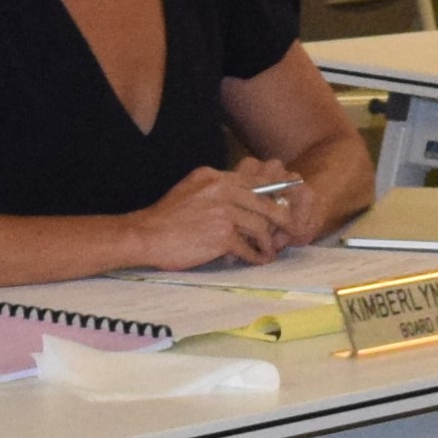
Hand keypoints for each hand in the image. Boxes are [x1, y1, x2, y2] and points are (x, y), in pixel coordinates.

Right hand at [121, 167, 298, 271]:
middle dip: (282, 218)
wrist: (146, 235)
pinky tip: (257, 260)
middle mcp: (222, 190)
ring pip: (260, 226)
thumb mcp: (190, 190)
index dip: (273, 195)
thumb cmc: (166, 218)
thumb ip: (216, 191)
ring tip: (269, 250)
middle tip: (291, 229)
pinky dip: (256, 256)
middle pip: (265, 202)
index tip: (282, 206)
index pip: (254, 182)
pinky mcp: (222, 236)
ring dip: (268, 242)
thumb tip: (241, 201)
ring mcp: (223, 212)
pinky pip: (249, 247)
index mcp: (215, 177)